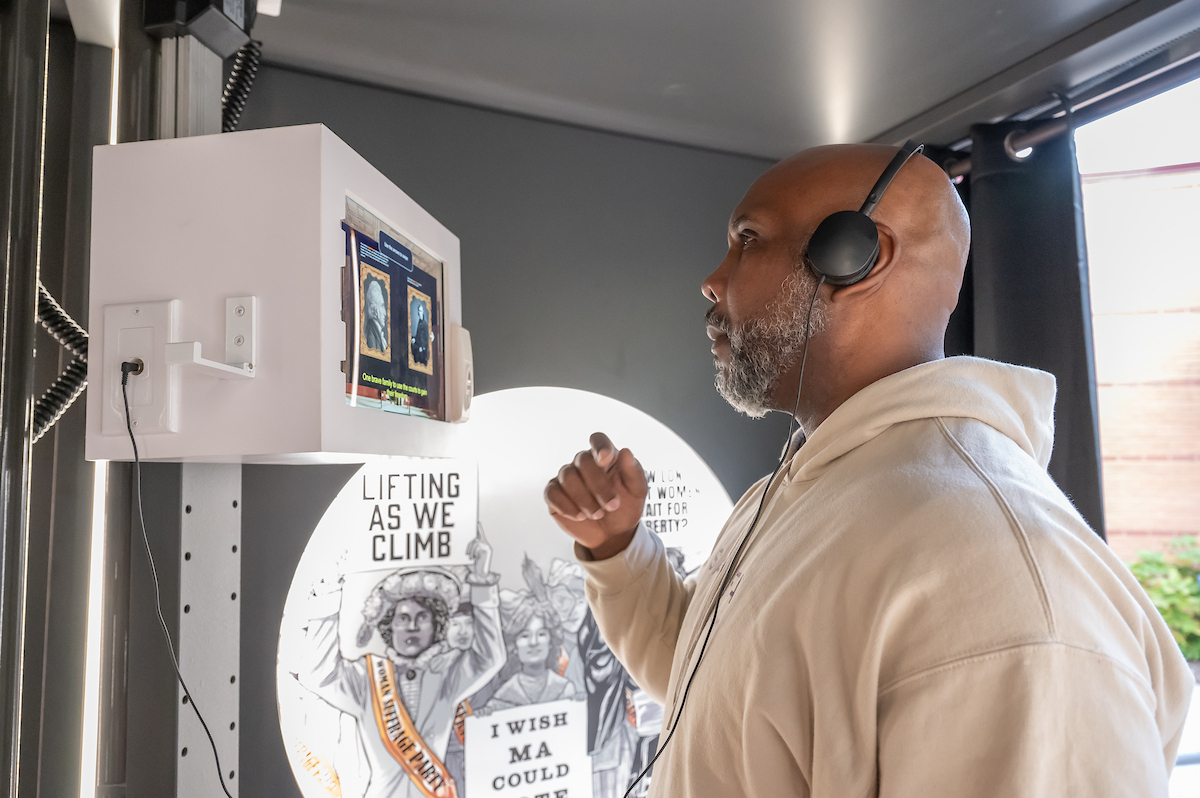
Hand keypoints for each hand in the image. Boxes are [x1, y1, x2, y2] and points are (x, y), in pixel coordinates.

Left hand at [466, 524, 492, 577]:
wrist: (479, 576)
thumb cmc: (474, 568)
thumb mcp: (469, 557)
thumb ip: (468, 550)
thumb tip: (461, 544)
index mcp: (481, 547)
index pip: (480, 535)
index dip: (479, 528)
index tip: (477, 522)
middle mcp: (486, 545)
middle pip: (476, 538)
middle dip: (472, 540)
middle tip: (471, 541)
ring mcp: (487, 547)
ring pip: (475, 541)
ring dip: (470, 549)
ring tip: (470, 557)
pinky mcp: (488, 549)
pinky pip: (477, 545)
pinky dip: (473, 551)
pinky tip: (474, 558)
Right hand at [544, 432, 647, 559]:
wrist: (613, 535)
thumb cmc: (625, 508)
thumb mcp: (637, 491)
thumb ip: (633, 471)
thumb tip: (625, 451)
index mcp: (605, 457)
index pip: (598, 440)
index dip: (600, 446)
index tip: (605, 459)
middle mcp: (583, 463)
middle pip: (582, 460)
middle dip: (598, 485)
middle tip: (612, 505)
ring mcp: (567, 478)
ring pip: (568, 477)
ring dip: (584, 498)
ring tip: (598, 514)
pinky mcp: (554, 494)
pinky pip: (552, 493)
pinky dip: (567, 506)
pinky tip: (580, 516)